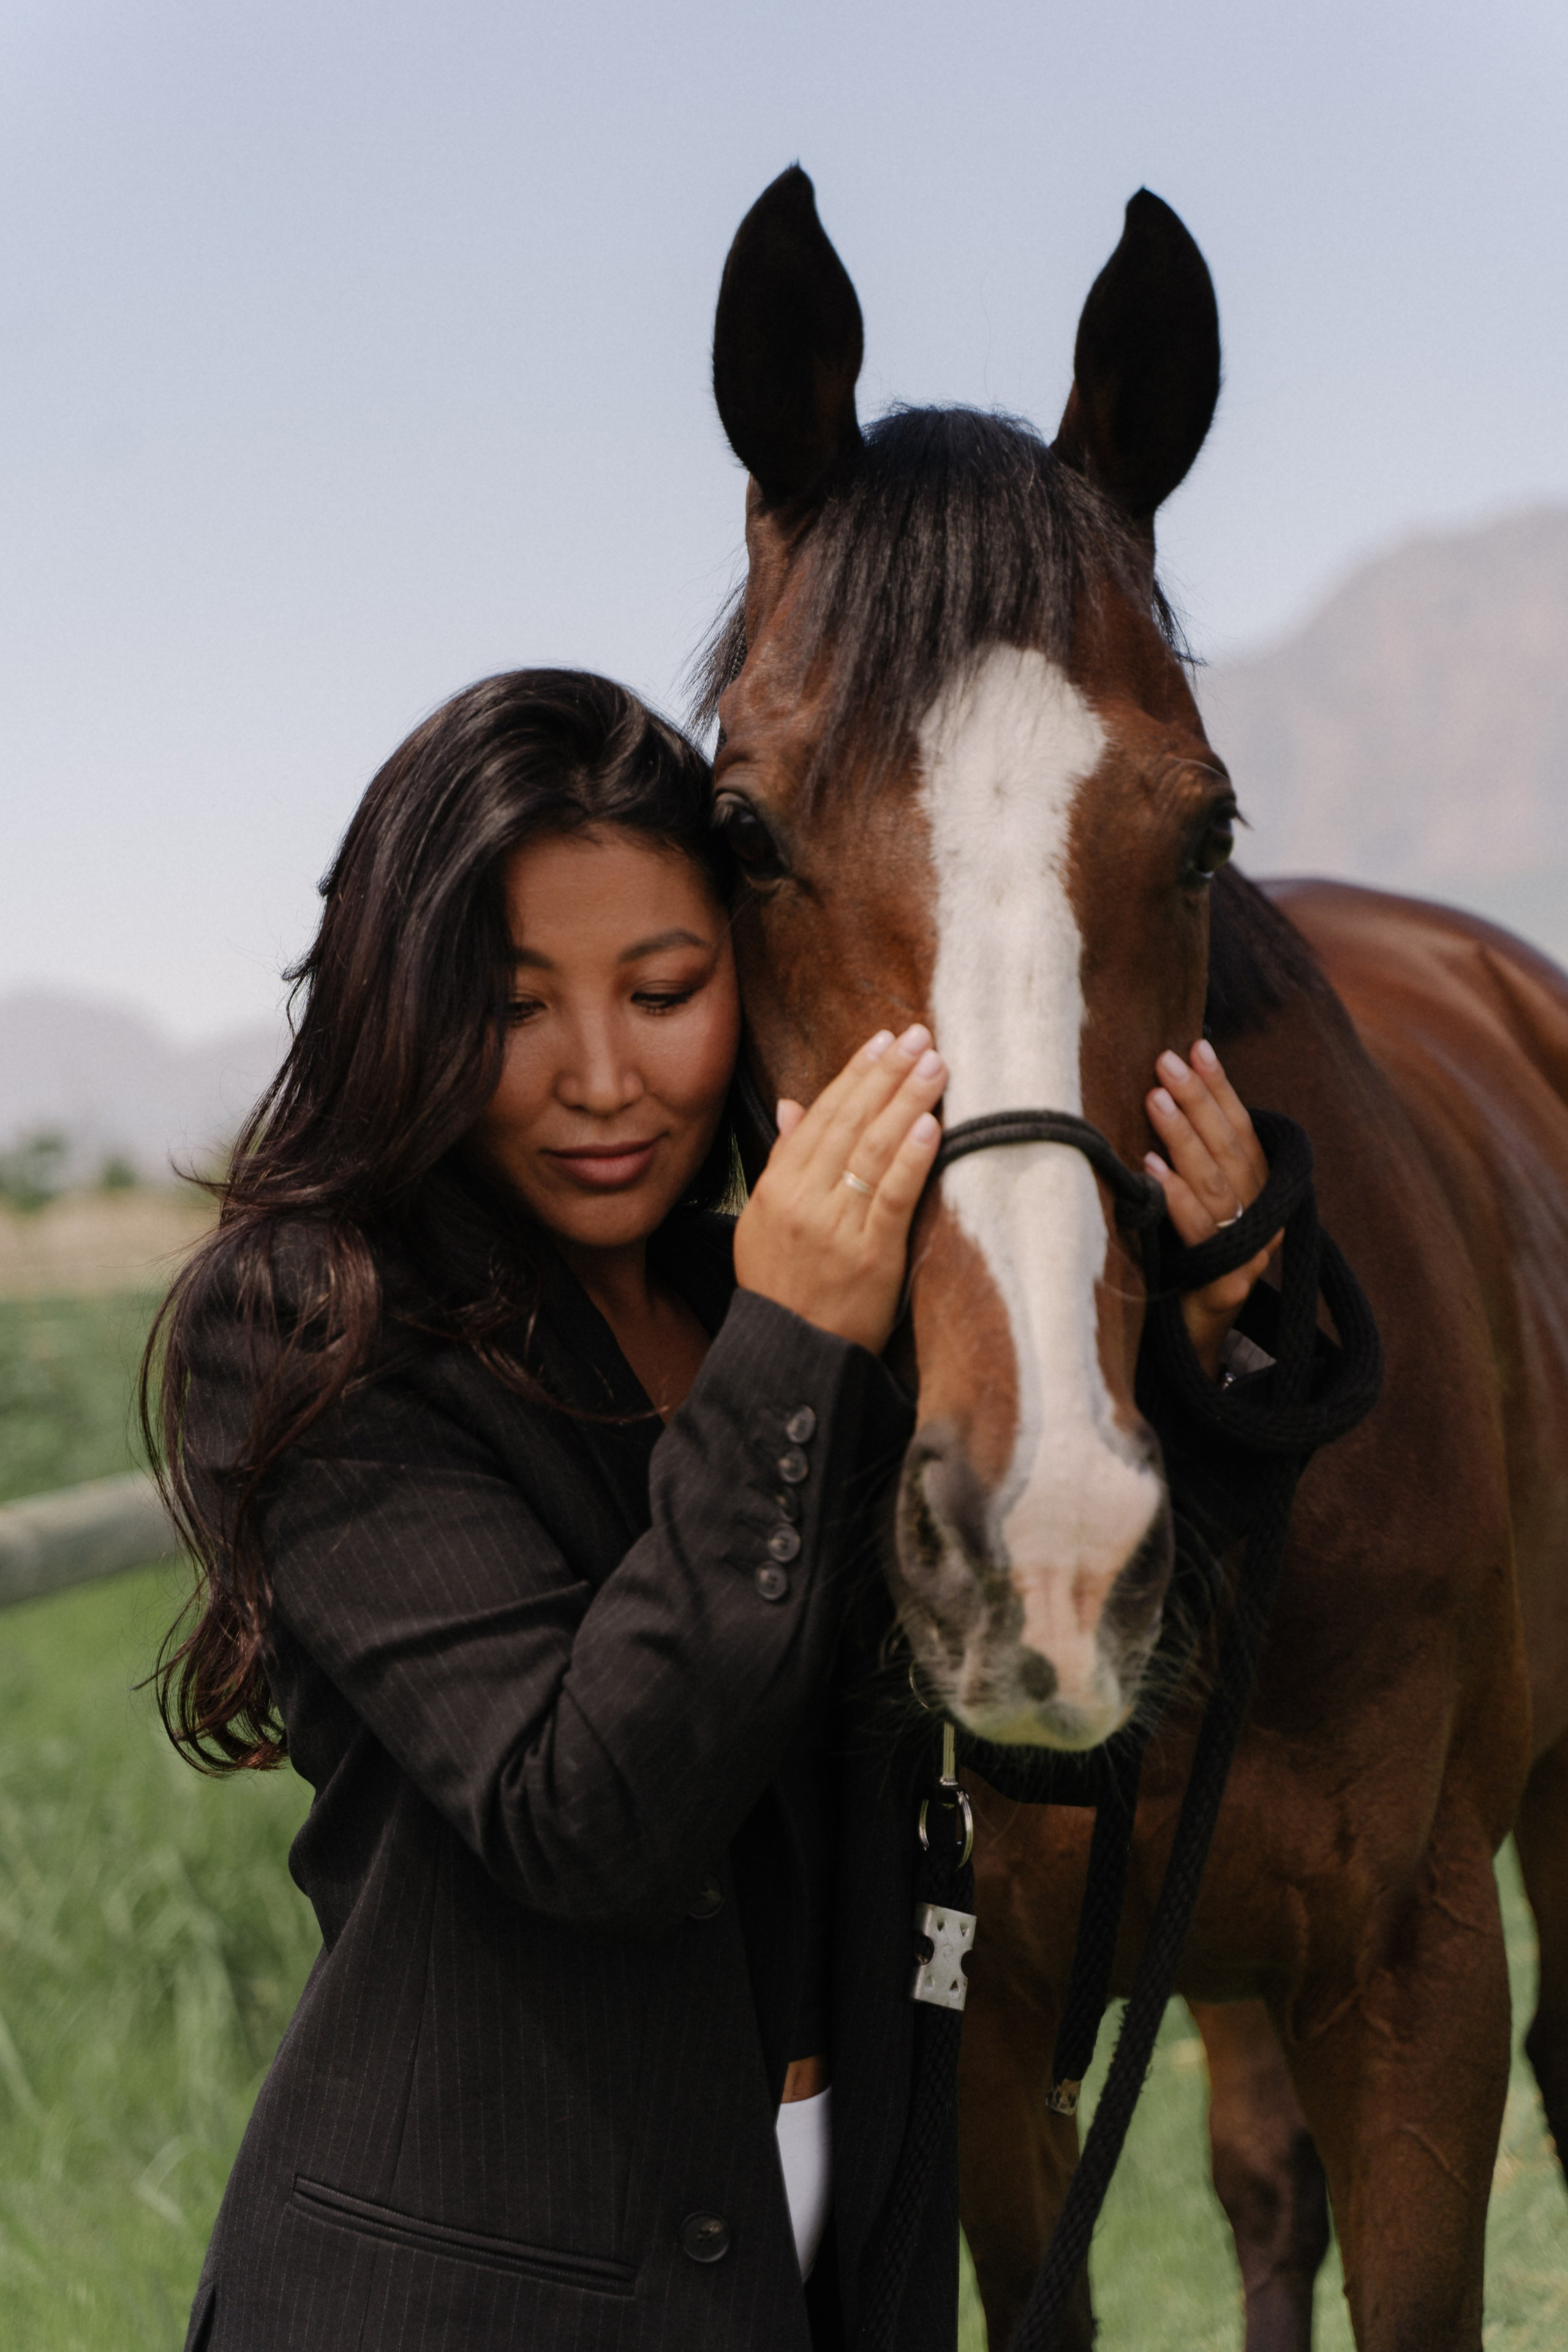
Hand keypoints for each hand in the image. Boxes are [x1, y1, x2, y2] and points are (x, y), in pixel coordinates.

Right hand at [733, 1024, 945, 1353]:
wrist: (792, 1351)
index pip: (820, 1116)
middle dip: (887, 1075)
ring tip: (934, 1065)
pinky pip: (892, 1197)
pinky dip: (911, 1158)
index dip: (854, 1075)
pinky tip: (931, 1125)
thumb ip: (782, 1161)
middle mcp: (804, 1200)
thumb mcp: (763, 1220)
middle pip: (849, 1123)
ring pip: (873, 1150)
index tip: (882, 1041)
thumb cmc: (782, 1286)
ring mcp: (836, 1227)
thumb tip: (791, 1106)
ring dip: (907, 1102)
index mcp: (778, 1187)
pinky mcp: (870, 1256)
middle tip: (919, 1037)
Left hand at [1144, 1039, 1280, 1379]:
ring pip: (1217, 1183)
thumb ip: (1189, 1159)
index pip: (1242, 1130)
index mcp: (1258, 1194)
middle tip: (1166, 1060)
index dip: (1222, 1088)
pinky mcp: (1225, 1286)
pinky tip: (1150, 1165)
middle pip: (1231, 1149)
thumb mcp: (1190, 1205)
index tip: (1197, 1045)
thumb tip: (1161, 1090)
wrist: (1189, 1345)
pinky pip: (1201, 1233)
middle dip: (1199, 1100)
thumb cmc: (1183, 1262)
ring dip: (1184, 1137)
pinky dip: (1176, 1196)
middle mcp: (1261, 1219)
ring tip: (1153, 1098)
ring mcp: (1247, 1254)